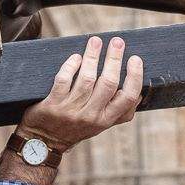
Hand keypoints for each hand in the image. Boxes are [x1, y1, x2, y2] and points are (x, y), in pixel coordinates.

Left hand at [16, 37, 144, 152]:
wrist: (44, 142)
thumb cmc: (75, 128)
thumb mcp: (100, 125)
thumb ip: (118, 111)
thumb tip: (140, 92)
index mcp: (106, 120)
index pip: (128, 98)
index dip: (134, 77)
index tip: (135, 59)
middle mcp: (91, 116)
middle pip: (108, 83)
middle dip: (114, 59)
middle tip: (117, 41)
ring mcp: (71, 111)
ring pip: (86, 79)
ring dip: (92, 57)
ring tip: (95, 42)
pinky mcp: (53, 105)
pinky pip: (63, 80)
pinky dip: (71, 66)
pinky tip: (76, 57)